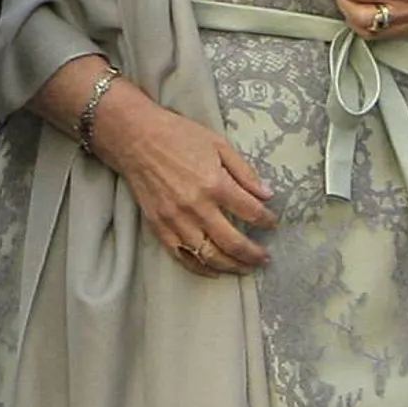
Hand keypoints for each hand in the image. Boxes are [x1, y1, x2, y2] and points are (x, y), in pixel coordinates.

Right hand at [88, 86, 275, 275]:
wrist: (135, 137)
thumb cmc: (178, 135)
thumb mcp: (218, 144)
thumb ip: (244, 172)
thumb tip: (267, 194)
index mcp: (215, 184)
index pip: (251, 212)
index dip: (267, 220)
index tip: (271, 222)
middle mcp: (197, 206)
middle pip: (233, 242)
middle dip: (254, 254)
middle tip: (265, 258)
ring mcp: (176, 220)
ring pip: (209, 255)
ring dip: (231, 266)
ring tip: (245, 268)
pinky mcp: (159, 226)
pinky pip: (182, 256)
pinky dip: (200, 268)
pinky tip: (214, 270)